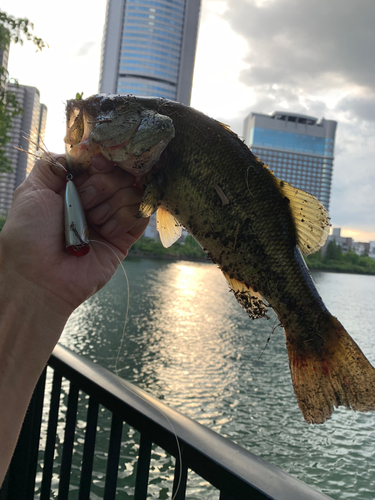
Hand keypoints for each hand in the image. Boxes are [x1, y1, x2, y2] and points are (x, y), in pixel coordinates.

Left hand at [0, 154, 148, 317]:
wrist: (39, 276)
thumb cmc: (30, 234)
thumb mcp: (33, 190)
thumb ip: (54, 164)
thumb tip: (82, 150)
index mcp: (76, 186)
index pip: (103, 159)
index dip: (104, 157)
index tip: (95, 164)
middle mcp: (97, 199)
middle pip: (121, 171)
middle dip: (103, 183)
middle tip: (85, 202)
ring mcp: (112, 217)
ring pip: (134, 190)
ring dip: (112, 202)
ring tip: (93, 222)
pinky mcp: (126, 237)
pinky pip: (141, 214)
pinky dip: (125, 217)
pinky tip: (107, 231)